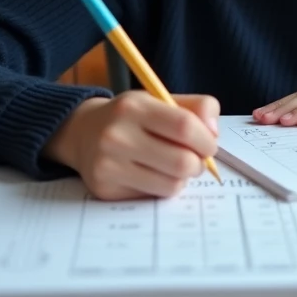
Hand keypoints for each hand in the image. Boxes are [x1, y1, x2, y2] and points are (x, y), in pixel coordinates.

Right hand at [44, 91, 219, 199]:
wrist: (82, 133)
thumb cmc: (132, 117)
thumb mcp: (159, 100)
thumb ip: (195, 108)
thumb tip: (214, 134)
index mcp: (133, 107)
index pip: (185, 127)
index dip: (206, 140)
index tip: (209, 145)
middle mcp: (116, 136)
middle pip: (182, 162)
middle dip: (198, 164)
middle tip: (195, 159)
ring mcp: (108, 166)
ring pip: (172, 185)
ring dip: (182, 178)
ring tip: (173, 166)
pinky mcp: (106, 190)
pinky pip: (154, 196)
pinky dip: (162, 187)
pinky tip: (151, 174)